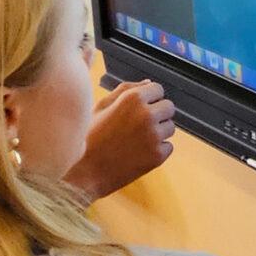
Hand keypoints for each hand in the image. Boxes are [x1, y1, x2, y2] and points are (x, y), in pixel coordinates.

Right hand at [63, 79, 177, 202]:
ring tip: (135, 141)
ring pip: (170, 127)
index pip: (158, 89)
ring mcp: (154, 136)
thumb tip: (148, 83)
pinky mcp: (157, 156)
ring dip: (158, 132)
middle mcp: (146, 114)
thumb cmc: (89, 137)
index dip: (149, 98)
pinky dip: (157, 150)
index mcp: (132, 98)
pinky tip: (137, 153)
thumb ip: (125, 90)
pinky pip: (168, 147)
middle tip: (138, 126)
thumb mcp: (101, 106)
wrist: (85, 172)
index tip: (138, 109)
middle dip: (158, 114)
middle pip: (169, 107)